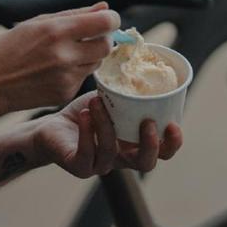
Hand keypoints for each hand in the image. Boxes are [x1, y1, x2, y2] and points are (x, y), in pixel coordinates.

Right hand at [0, 3, 117, 121]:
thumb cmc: (10, 49)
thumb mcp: (38, 22)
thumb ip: (75, 14)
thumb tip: (104, 7)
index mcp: (57, 32)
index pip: (104, 23)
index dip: (110, 19)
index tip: (106, 20)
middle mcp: (65, 56)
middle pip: (106, 45)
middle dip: (103, 38)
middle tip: (88, 36)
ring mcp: (66, 78)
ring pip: (97, 63)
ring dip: (90, 55)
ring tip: (66, 53)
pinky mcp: (65, 94)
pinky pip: (83, 78)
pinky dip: (76, 71)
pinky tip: (56, 70)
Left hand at [33, 93, 183, 178]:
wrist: (52, 125)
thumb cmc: (87, 111)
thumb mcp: (112, 99)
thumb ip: (129, 92)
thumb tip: (144, 60)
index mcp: (135, 143)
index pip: (162, 152)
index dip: (173, 143)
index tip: (174, 125)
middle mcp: (121, 158)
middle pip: (146, 163)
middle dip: (151, 144)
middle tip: (148, 122)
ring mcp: (100, 164)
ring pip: (111, 152)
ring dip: (106, 125)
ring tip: (98, 102)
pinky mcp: (78, 166)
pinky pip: (86, 154)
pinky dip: (88, 133)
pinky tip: (86, 114)